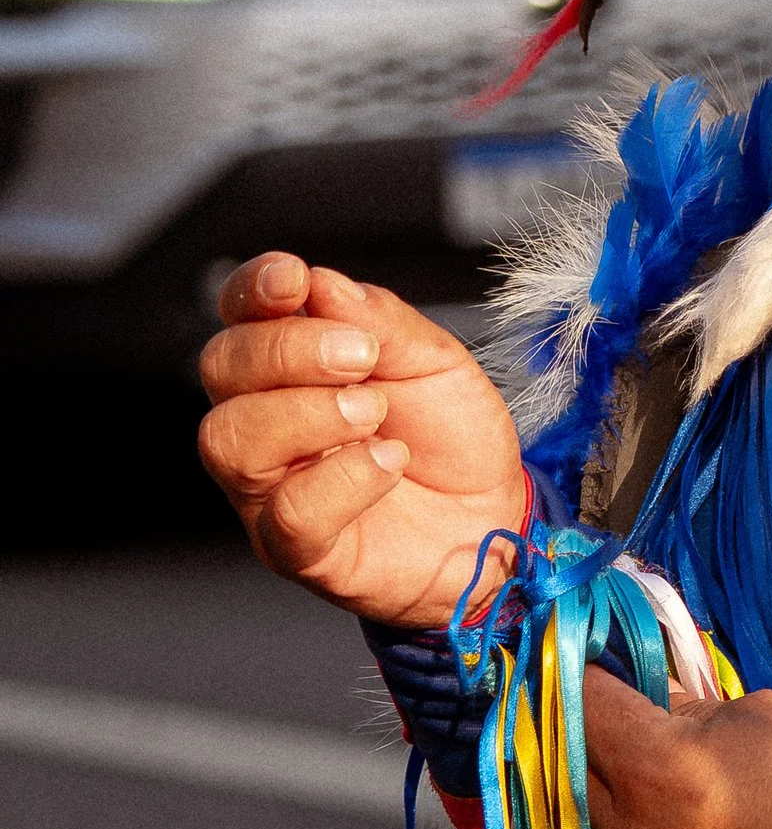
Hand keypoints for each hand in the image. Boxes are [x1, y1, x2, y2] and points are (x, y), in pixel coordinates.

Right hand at [198, 252, 532, 629]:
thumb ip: (380, 321)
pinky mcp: (296, 548)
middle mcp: (265, 422)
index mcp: (292, 365)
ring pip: (229, 440)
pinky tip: (388, 460)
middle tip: (361, 357)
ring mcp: (270, 488)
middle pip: (220, 369)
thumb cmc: (451, 438)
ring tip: (375, 413)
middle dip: (286, 349)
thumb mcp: (434, 360)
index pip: (240, 317)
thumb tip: (323, 284)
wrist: (494, 516)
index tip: (292, 280)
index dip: (252, 290)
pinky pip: (286, 512)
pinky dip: (344, 478)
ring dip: (307, 413)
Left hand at [582, 666, 771, 828]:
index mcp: (657, 770)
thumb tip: (642, 699)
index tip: (574, 655)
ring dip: (590, 796)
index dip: (574, 672)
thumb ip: (682, 707)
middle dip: (572, 733)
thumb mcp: (755, 712)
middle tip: (589, 709)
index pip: (581, 705)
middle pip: (561, 772)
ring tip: (615, 771)